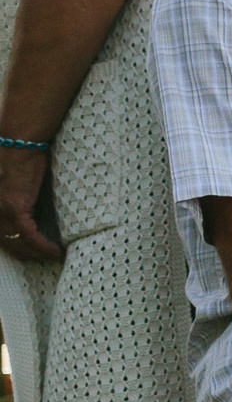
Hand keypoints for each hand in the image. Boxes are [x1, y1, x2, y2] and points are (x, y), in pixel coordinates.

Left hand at [0, 147, 60, 261]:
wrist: (18, 141)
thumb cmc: (18, 152)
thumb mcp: (11, 177)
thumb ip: (15, 192)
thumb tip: (29, 202)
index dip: (14, 245)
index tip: (30, 252)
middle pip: (6, 242)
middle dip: (26, 254)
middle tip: (43, 259)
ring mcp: (1, 210)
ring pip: (17, 243)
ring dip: (37, 254)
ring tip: (54, 257)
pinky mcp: (15, 208)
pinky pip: (29, 236)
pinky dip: (43, 246)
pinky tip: (56, 251)